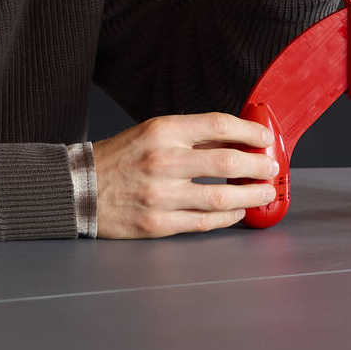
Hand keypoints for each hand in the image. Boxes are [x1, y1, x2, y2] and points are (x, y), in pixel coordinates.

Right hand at [90, 113, 280, 237]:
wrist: (80, 189)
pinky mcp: (158, 223)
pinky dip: (228, 217)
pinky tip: (238, 210)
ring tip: (263, 192)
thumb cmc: (120, 158)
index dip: (250, 131)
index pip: (219, 125)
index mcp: (162, 131)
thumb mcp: (152, 132)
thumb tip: (237, 138)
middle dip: (259, 166)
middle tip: (270, 168)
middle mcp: (163, 161)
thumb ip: (192, 135)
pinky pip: (205, 222)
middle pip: (228, 163)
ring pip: (222, 198)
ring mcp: (161, 195)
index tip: (265, 139)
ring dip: (250, 195)